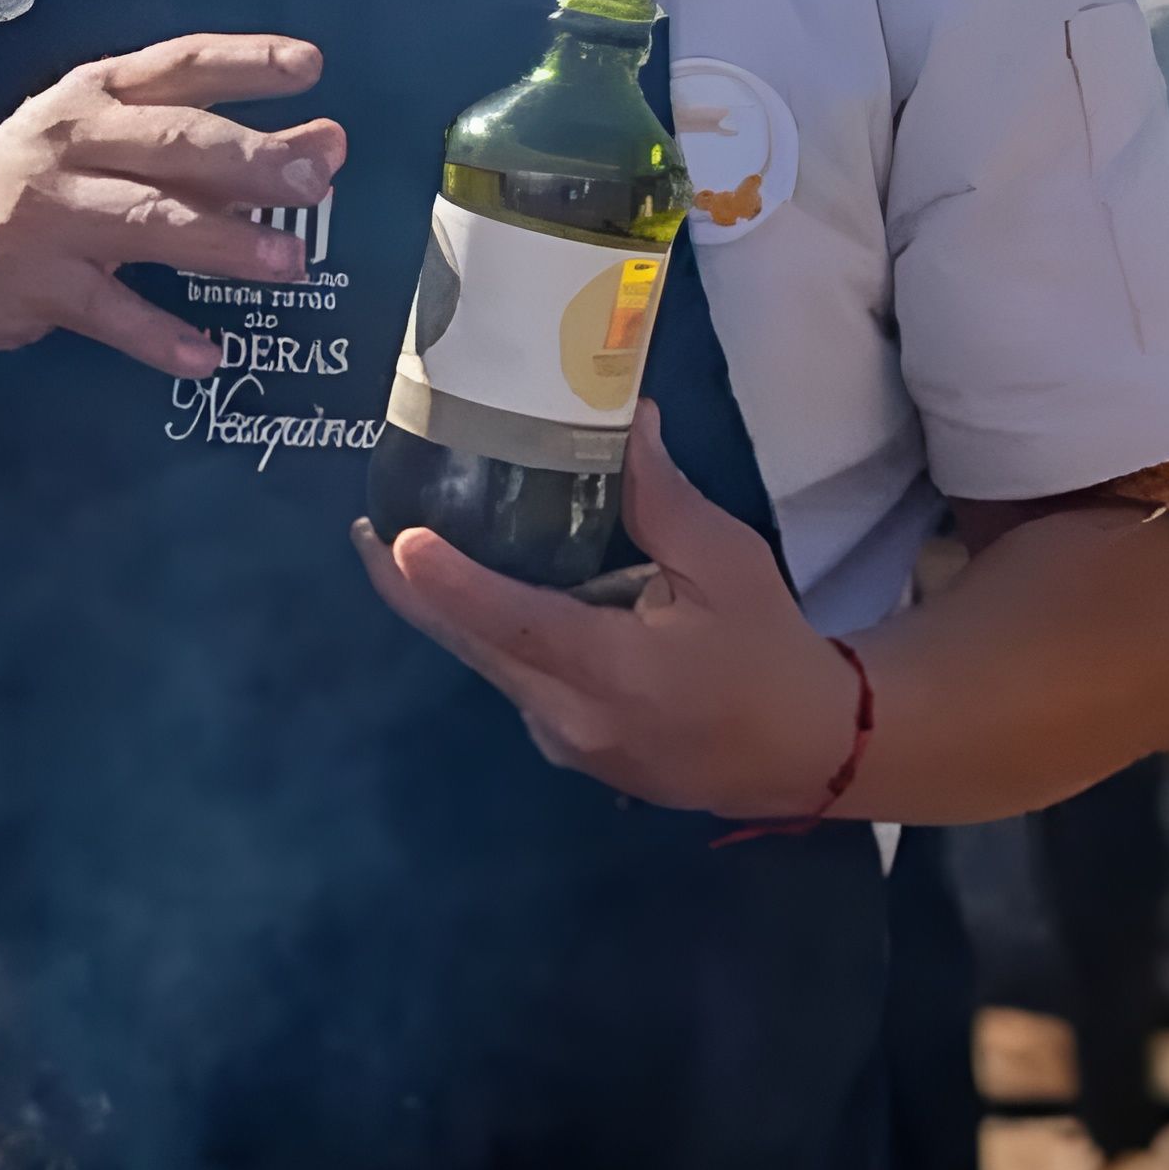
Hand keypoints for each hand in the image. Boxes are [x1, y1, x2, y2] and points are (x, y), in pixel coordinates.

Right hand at [0, 32, 344, 375]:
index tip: (311, 66)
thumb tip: (325, 147)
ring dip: (222, 242)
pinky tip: (203, 354)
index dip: (245, 62)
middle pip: (173, 141)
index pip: (179, 65)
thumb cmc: (28, 194)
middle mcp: (69, 142)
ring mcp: (46, 212)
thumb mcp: (110, 156)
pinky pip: (106, 310)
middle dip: (250, 158)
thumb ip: (213, 155)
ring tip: (289, 262)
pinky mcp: (30, 281)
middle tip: (315, 179)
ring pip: (146, 221)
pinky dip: (155, 335)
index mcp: (92, 96)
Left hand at [352, 403, 857, 820]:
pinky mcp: (566, 749)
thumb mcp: (727, 563)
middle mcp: (572, 718)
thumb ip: (662, 498)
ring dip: (449, 610)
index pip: (513, 623)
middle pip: (470, 646)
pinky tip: (483, 590)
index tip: (396, 539)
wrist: (803, 750)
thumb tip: (625, 419)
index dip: (449, 582)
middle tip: (365, 527)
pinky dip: (489, 634)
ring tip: (414, 542)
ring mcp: (563, 744)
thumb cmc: (767, 651)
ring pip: (485, 664)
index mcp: (616, 673)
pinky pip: (511, 680)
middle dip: (409, 589)